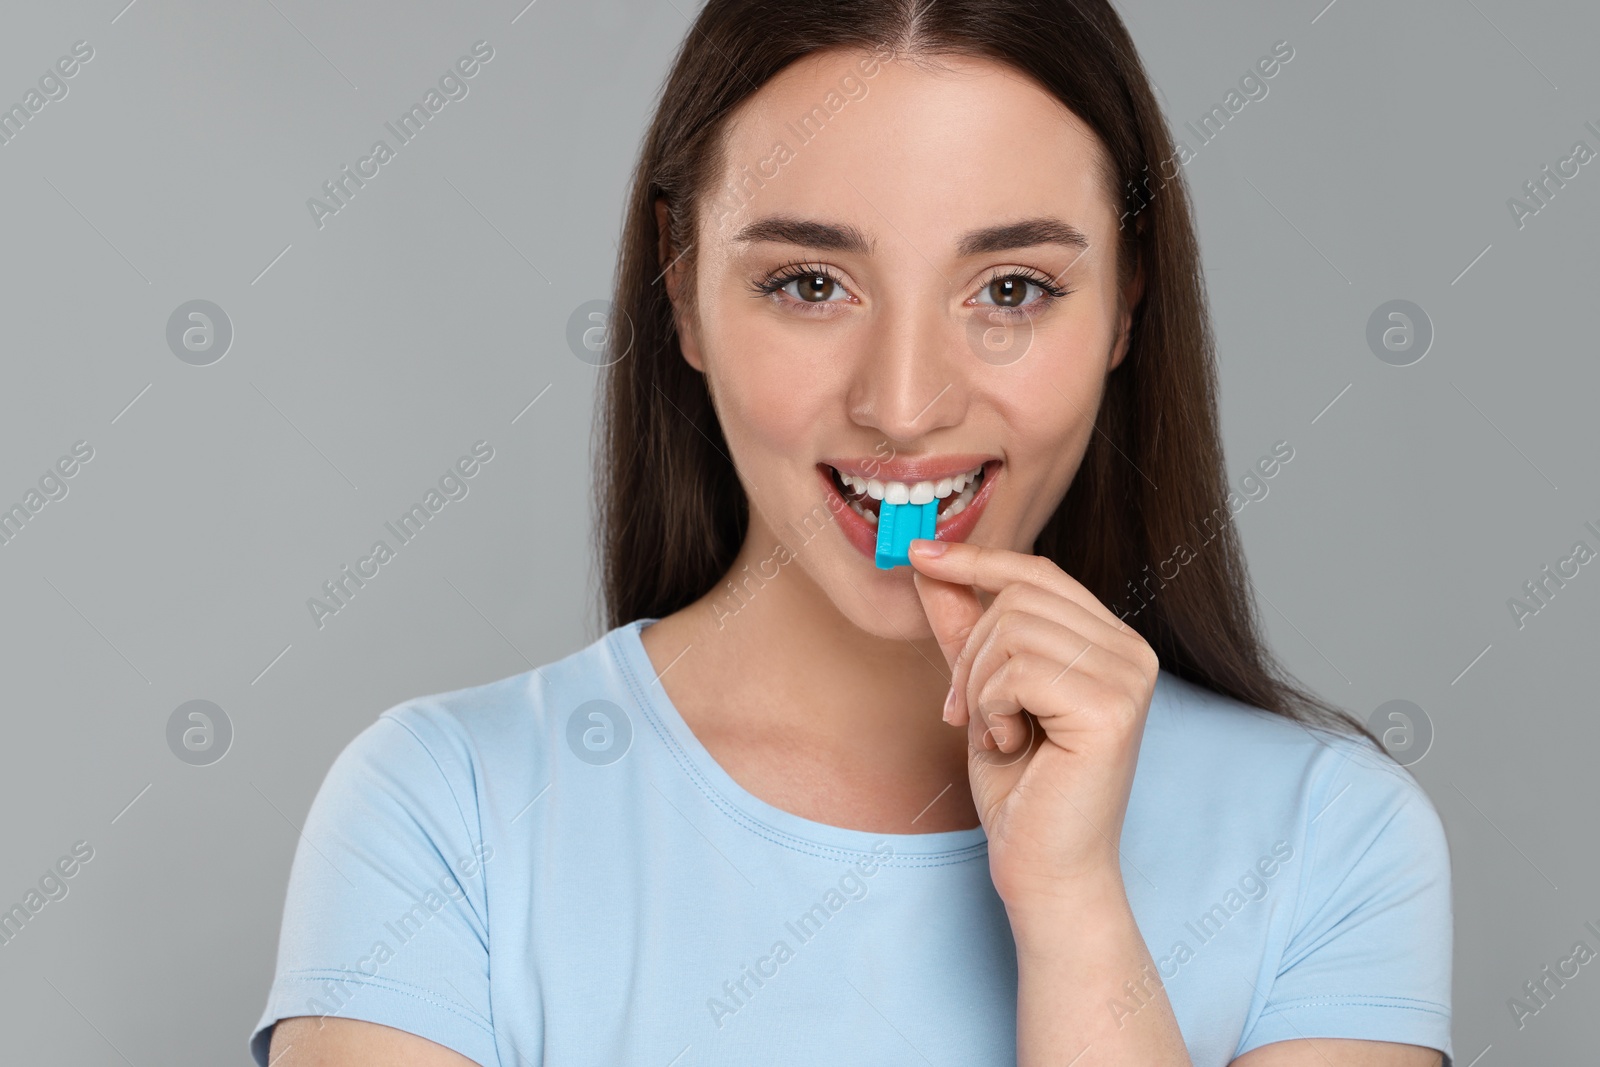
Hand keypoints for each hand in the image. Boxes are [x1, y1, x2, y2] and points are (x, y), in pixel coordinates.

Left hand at [909, 539, 1159, 910]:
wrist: (1043, 867)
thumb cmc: (1019, 787)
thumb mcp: (981, 691)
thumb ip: (962, 627)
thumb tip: (927, 562)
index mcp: (1110, 642)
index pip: (1038, 574)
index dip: (975, 560)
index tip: (917, 552)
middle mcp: (1131, 651)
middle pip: (1017, 598)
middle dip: (970, 654)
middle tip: (968, 714)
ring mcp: (1128, 677)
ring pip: (1011, 631)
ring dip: (979, 687)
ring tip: (997, 734)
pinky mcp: (1111, 708)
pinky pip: (1018, 670)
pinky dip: (992, 709)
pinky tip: (1012, 746)